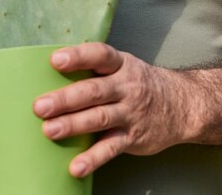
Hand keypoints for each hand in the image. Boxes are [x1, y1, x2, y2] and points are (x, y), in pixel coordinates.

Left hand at [33, 43, 183, 177]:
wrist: (181, 104)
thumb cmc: (140, 83)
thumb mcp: (123, 67)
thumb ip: (96, 70)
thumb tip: (51, 74)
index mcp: (121, 65)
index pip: (100, 55)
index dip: (78, 56)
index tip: (56, 60)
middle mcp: (126, 87)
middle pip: (94, 91)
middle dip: (66, 99)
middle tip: (41, 106)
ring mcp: (130, 113)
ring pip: (99, 118)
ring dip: (73, 125)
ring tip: (49, 131)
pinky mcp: (133, 137)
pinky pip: (111, 148)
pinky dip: (93, 159)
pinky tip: (76, 166)